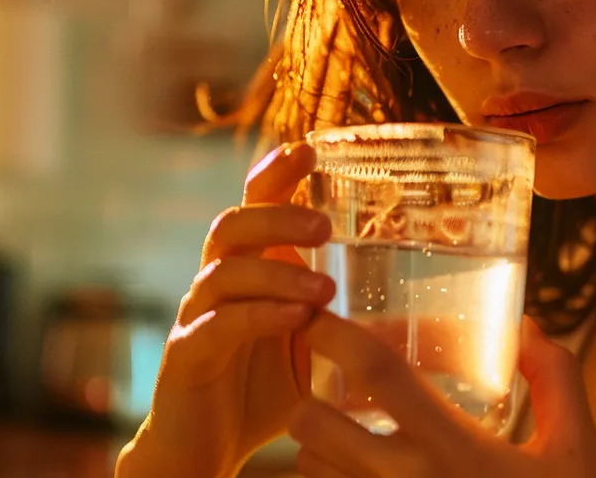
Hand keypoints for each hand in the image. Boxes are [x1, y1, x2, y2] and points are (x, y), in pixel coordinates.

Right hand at [118, 143, 335, 477]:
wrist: (202, 451)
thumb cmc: (257, 395)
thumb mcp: (307, 348)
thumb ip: (336, 316)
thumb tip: (410, 301)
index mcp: (245, 272)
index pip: (253, 206)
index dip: (275, 174)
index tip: (309, 149)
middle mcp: (214, 286)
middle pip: (232, 225)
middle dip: (276, 215)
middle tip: (324, 225)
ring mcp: (195, 319)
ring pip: (223, 272)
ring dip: (275, 273)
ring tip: (323, 289)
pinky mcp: (185, 358)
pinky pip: (215, 327)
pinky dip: (257, 318)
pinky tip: (295, 320)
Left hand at [288, 315, 595, 477]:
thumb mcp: (575, 450)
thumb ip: (557, 380)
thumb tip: (525, 329)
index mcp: (453, 448)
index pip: (377, 373)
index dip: (336, 334)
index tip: (319, 316)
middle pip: (313, 425)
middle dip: (308, 398)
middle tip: (328, 388)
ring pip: (309, 467)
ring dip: (316, 445)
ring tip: (346, 436)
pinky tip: (359, 472)